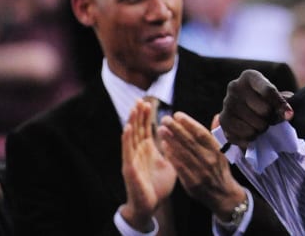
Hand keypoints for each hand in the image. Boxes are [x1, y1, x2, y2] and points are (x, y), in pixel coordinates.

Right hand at [119, 100, 176, 230]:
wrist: (150, 205)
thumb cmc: (158, 186)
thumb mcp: (169, 164)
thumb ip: (171, 151)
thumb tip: (178, 139)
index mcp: (147, 150)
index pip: (146, 129)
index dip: (146, 116)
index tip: (148, 102)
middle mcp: (138, 152)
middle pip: (137, 129)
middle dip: (138, 114)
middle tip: (140, 99)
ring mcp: (132, 159)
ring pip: (130, 137)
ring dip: (131, 122)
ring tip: (133, 108)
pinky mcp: (129, 168)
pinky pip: (127, 152)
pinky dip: (126, 139)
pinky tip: (127, 128)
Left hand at [158, 112, 245, 219]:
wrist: (222, 194)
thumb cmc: (219, 168)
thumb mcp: (222, 151)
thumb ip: (216, 134)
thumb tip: (217, 116)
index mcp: (217, 150)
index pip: (201, 133)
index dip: (189, 123)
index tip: (177, 115)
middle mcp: (210, 160)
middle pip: (190, 141)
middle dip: (176, 129)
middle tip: (165, 119)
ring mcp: (201, 172)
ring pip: (183, 153)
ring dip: (171, 140)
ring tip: (161, 130)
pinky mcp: (193, 183)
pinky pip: (180, 167)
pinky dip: (172, 156)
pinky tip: (164, 147)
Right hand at [219, 69, 293, 149]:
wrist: (244, 109)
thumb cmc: (264, 100)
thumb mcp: (274, 96)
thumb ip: (283, 102)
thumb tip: (288, 114)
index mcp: (249, 76)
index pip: (268, 91)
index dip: (281, 105)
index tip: (290, 115)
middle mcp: (234, 87)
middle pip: (264, 110)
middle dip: (270, 118)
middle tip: (268, 117)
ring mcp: (226, 103)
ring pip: (255, 125)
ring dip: (262, 129)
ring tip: (259, 124)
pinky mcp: (222, 121)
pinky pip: (246, 135)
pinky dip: (252, 137)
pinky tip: (251, 131)